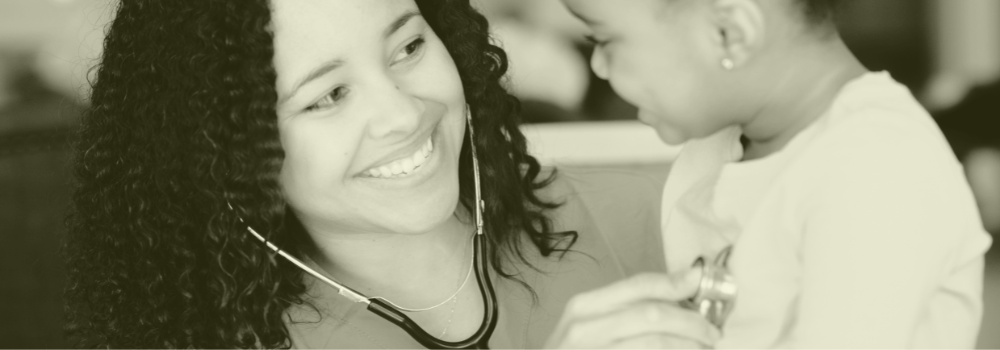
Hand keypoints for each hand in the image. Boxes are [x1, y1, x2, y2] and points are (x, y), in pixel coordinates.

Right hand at [544, 271, 720, 348]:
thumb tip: (680, 289)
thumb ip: (625, 309)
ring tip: (703, 349)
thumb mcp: (588, 328)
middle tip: (712, 333)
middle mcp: (584, 330)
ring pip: (656, 344)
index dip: (675, 282)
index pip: (637, 286)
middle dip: (692, 322)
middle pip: (652, 315)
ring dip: (689, 346)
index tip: (702, 283)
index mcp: (583, 308)